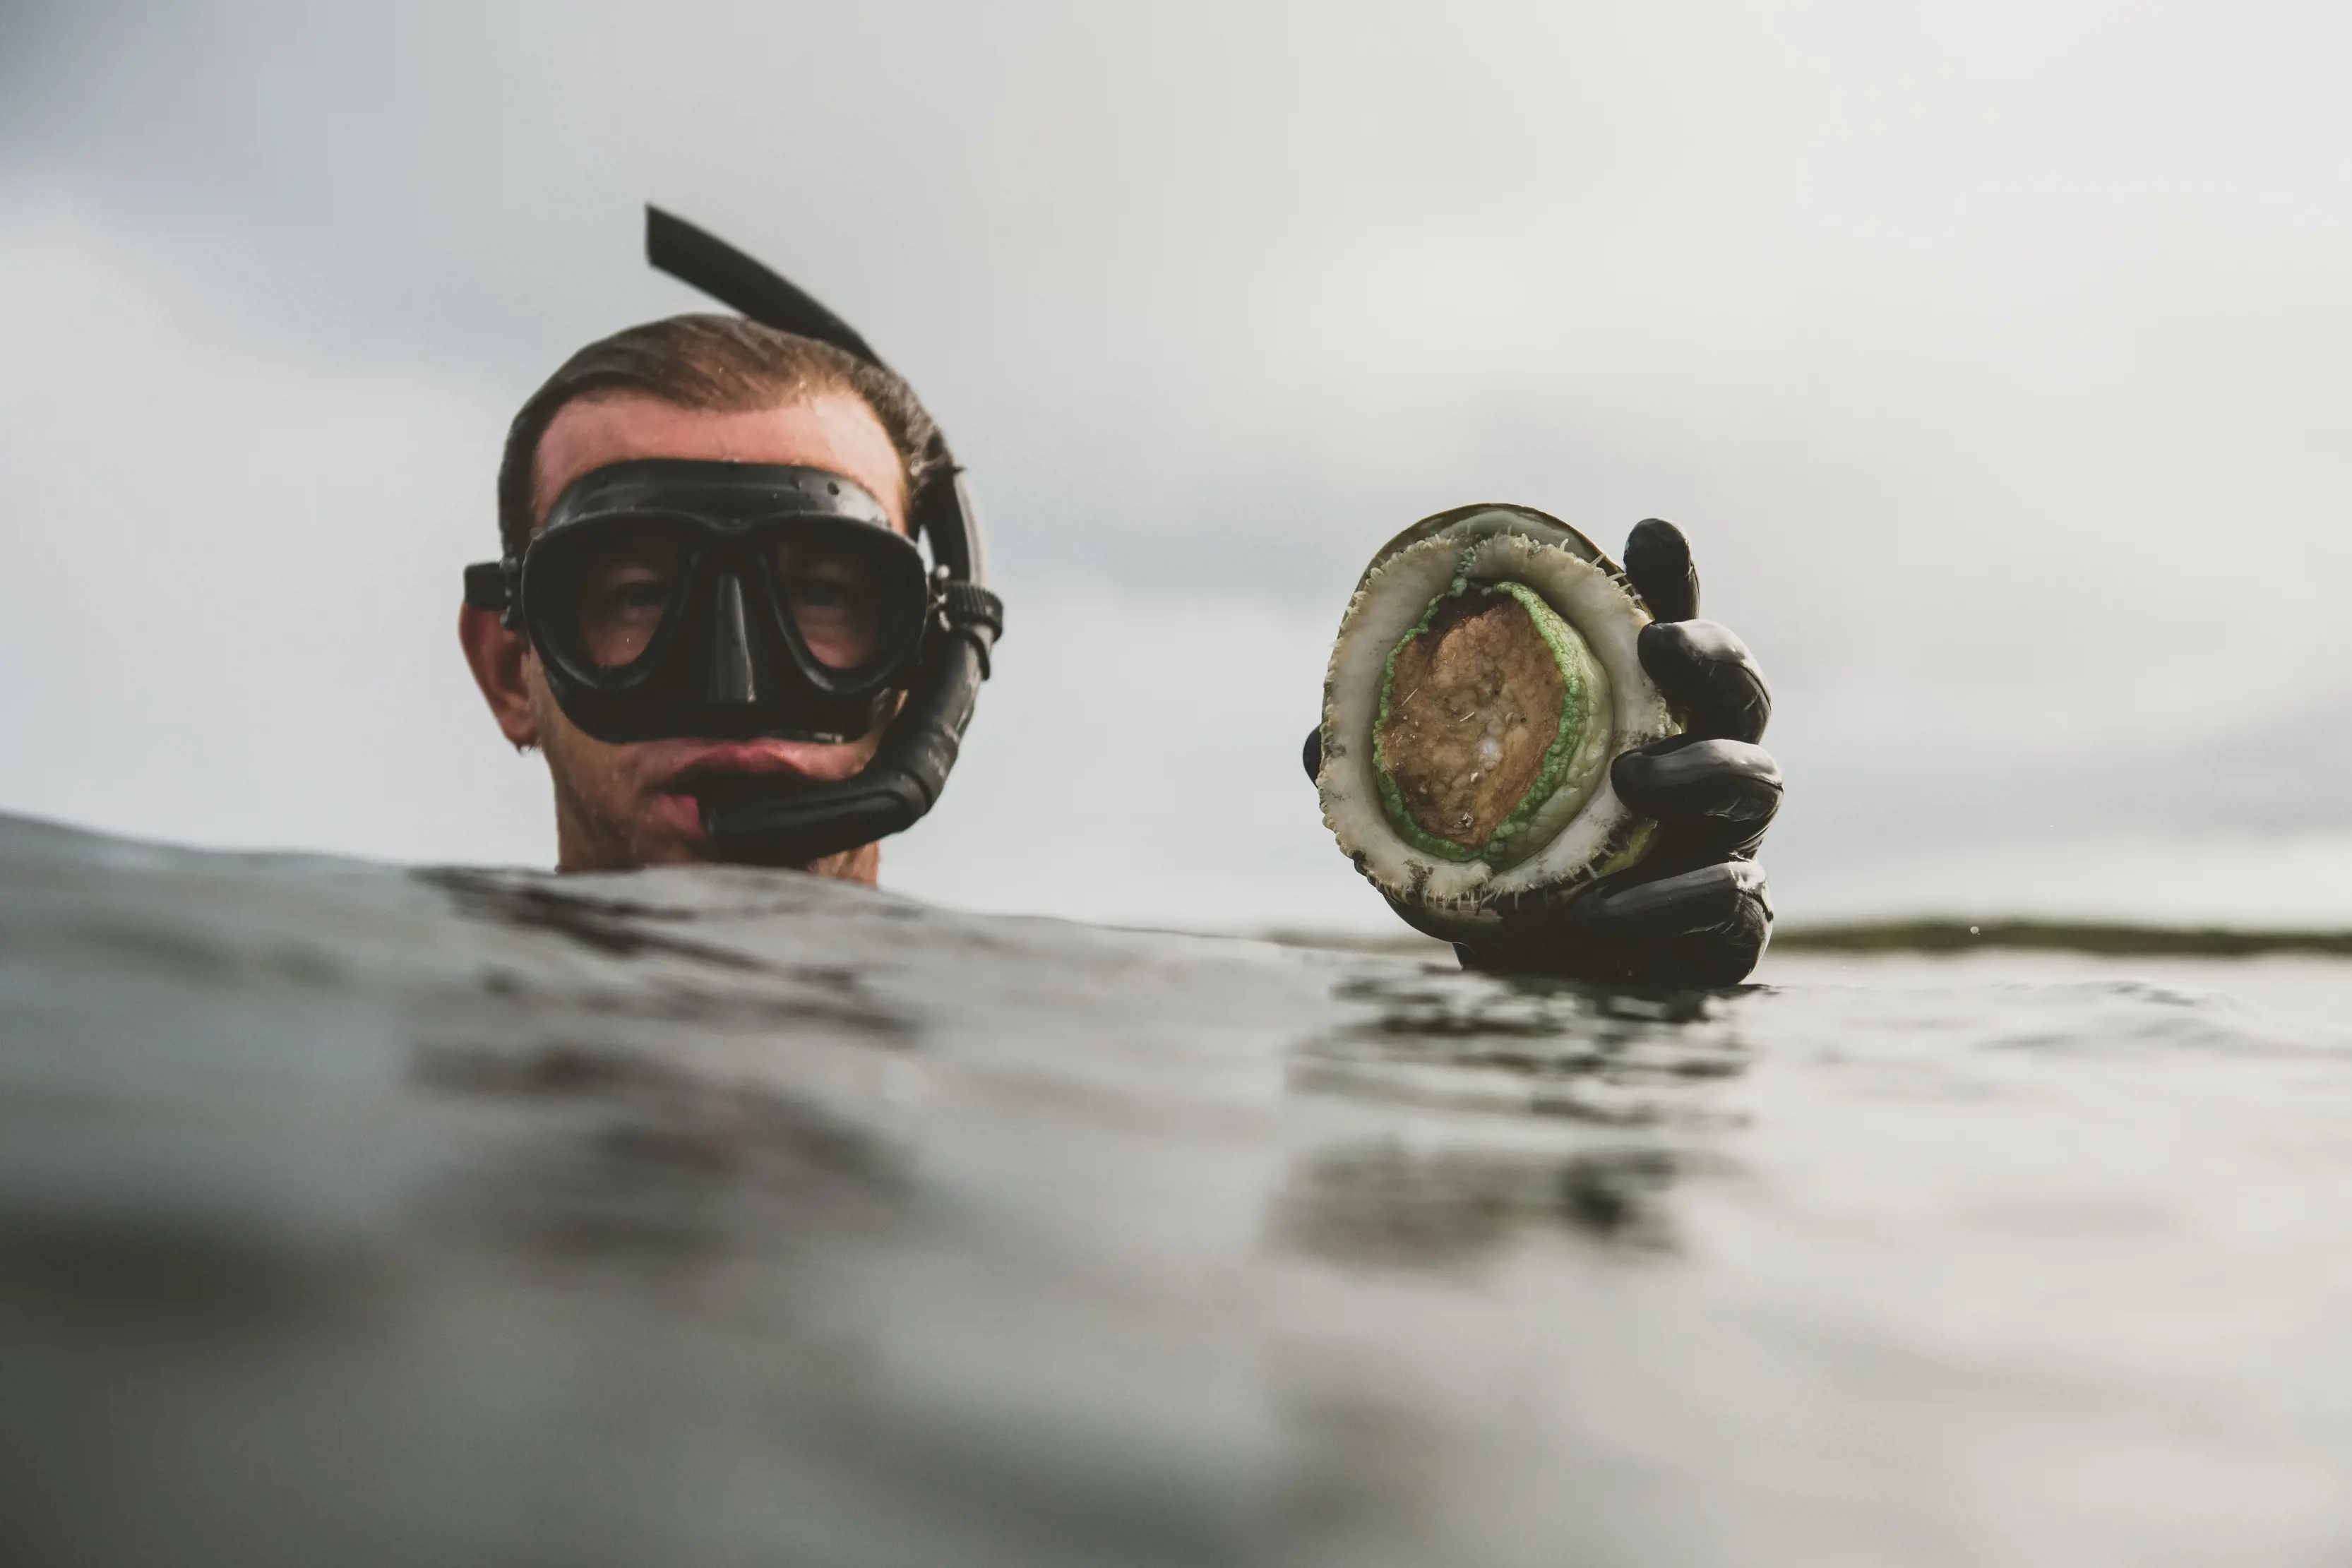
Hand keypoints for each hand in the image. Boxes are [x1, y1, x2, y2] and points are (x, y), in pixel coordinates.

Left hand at [1303, 519, 1781, 986]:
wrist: (1548, 1001)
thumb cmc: (1511, 892)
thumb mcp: (1448, 833)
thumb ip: (1401, 783)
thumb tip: (1318, 742)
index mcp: (1639, 723)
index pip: (1664, 634)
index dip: (1668, 580)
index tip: (1646, 533)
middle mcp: (1700, 766)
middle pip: (1739, 689)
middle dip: (1709, 654)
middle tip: (1656, 645)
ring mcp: (1729, 840)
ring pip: (1755, 780)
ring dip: (1697, 772)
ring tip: (1630, 780)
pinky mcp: (1734, 920)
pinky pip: (1730, 896)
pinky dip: (1666, 900)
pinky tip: (1604, 909)